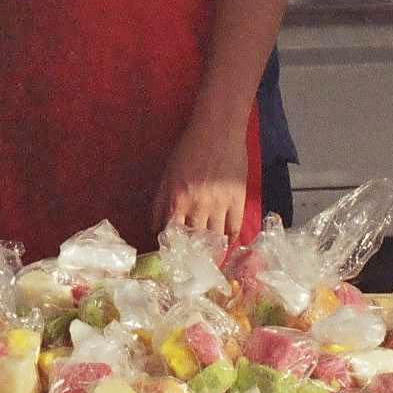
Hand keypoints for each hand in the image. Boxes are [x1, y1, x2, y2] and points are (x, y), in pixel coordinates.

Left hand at [151, 118, 251, 246]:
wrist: (218, 129)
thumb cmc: (189, 149)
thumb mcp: (167, 175)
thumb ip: (160, 203)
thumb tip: (154, 229)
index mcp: (178, 199)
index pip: (171, 235)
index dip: (171, 248)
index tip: (171, 257)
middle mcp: (198, 205)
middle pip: (195, 241)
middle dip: (192, 254)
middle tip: (193, 263)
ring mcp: (221, 204)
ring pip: (216, 239)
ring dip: (212, 251)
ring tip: (210, 258)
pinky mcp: (238, 200)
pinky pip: (234, 228)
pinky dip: (230, 239)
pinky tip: (227, 242)